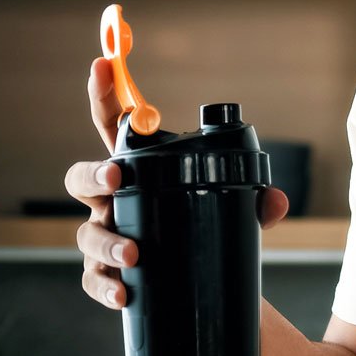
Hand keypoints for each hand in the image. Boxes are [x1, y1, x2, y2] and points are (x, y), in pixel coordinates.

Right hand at [69, 57, 289, 308]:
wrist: (200, 287)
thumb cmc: (204, 229)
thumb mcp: (232, 210)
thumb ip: (254, 202)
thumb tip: (275, 200)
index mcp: (139, 171)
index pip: (112, 126)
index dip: (104, 94)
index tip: (102, 64)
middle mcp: (113, 200)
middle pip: (81, 178)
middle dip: (93, 174)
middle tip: (116, 177)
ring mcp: (106, 236)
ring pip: (86, 232)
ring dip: (107, 240)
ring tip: (134, 253)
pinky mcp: (108, 276)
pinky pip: (94, 279)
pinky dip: (106, 285)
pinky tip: (123, 291)